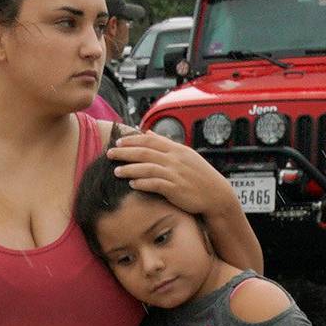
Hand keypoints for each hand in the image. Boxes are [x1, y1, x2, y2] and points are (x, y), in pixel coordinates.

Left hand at [109, 128, 234, 218]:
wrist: (215, 194)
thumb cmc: (200, 176)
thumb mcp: (184, 154)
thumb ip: (164, 143)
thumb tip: (147, 131)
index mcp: (176, 149)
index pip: (150, 139)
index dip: (132, 140)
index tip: (119, 142)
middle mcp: (174, 159)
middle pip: (144, 152)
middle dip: (125, 152)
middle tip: (110, 153)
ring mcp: (175, 173)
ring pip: (147, 167)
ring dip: (130, 169)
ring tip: (116, 171)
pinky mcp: (175, 189)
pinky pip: (155, 184)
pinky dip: (142, 183)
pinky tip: (132, 183)